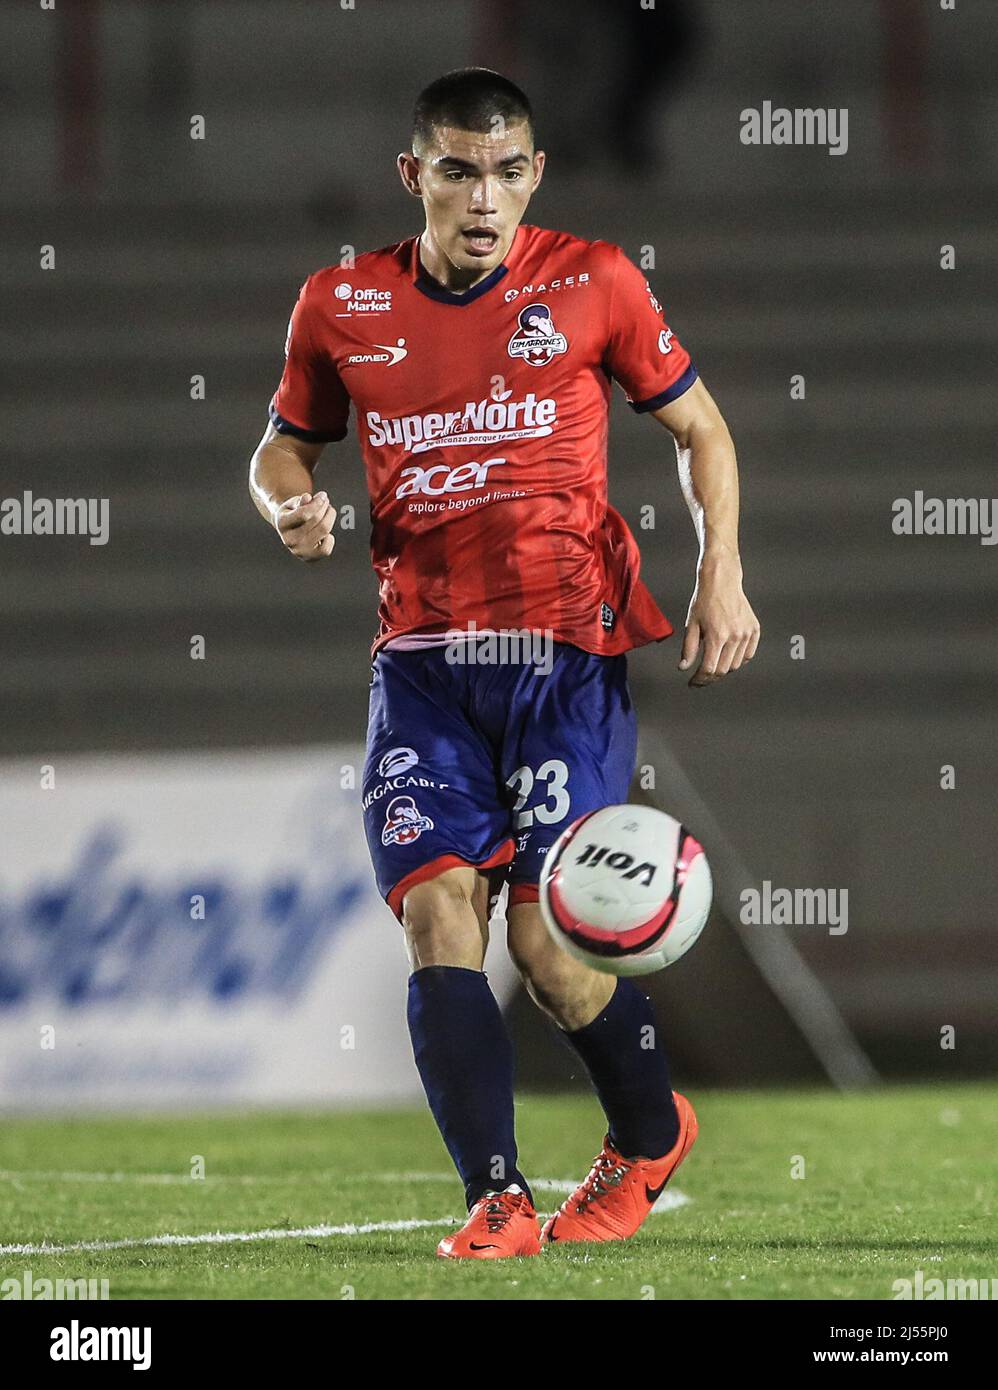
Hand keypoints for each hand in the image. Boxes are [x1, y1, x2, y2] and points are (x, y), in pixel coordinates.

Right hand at [274, 492, 335, 561]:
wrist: (289, 531)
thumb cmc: (293, 513)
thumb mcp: (293, 503)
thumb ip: (300, 501)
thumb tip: (308, 498)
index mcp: (282, 523)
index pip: (304, 514)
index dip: (317, 503)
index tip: (323, 495)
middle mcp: (288, 540)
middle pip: (316, 520)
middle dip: (325, 507)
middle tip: (326, 501)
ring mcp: (299, 551)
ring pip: (324, 531)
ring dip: (330, 517)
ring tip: (329, 511)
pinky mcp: (309, 558)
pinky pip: (327, 548)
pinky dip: (329, 538)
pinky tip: (325, 533)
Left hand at [679, 552, 759, 686]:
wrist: (722, 581)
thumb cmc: (704, 600)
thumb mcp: (691, 624)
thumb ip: (689, 648)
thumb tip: (684, 667)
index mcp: (717, 636)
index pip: (709, 669)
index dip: (699, 680)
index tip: (692, 683)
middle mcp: (734, 636)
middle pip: (723, 670)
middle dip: (710, 678)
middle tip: (700, 678)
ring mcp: (746, 633)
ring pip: (736, 665)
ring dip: (723, 668)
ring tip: (712, 663)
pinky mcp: (754, 630)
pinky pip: (748, 655)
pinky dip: (738, 660)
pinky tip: (727, 656)